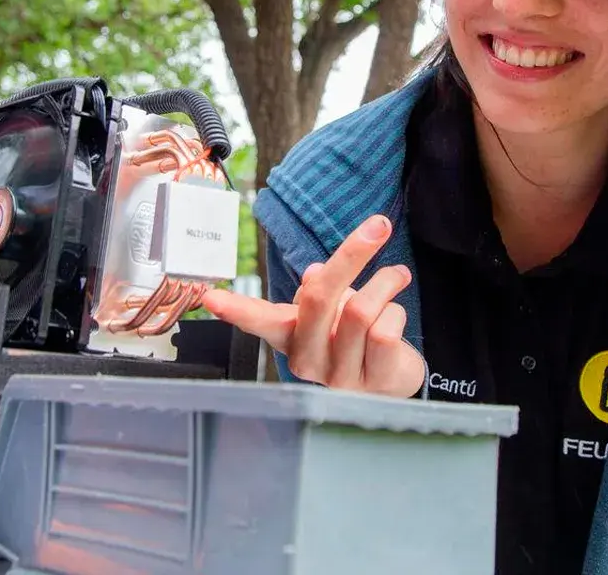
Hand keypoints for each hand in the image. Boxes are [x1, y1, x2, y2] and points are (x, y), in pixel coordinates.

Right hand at [201, 214, 425, 397]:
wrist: (392, 381)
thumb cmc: (355, 337)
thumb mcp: (332, 309)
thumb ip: (320, 290)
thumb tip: (315, 274)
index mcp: (290, 336)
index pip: (260, 321)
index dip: (235, 309)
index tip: (210, 298)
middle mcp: (307, 360)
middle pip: (319, 296)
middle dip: (352, 254)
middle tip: (378, 225)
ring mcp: (338, 376)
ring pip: (360, 310)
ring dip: (386, 282)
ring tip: (396, 276)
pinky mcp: (373, 382)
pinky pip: (386, 330)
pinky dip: (397, 310)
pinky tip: (396, 316)